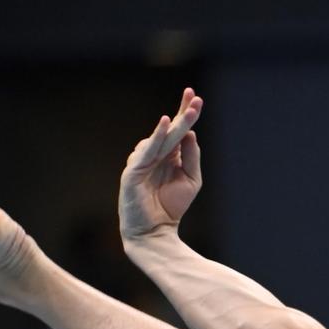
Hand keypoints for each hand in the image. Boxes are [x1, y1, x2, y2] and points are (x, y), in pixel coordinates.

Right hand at [119, 88, 203, 242]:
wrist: (155, 232)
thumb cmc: (171, 207)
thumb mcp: (191, 180)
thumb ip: (192, 157)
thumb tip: (191, 133)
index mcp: (167, 156)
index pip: (176, 130)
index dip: (184, 113)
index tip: (195, 96)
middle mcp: (154, 155)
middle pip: (169, 129)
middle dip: (183, 113)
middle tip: (194, 96)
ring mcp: (142, 161)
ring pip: (161, 138)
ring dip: (175, 124)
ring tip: (191, 111)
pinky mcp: (133, 170)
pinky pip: (146, 150)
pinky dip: (155, 136)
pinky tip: (165, 123)